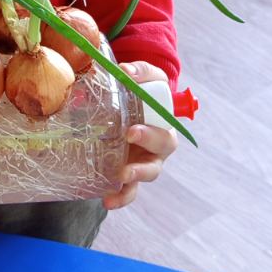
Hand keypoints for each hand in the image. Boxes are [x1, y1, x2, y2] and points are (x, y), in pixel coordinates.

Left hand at [102, 60, 179, 209]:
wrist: (133, 101)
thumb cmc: (143, 90)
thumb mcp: (147, 77)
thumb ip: (140, 71)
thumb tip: (125, 70)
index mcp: (163, 130)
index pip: (164, 137)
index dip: (151, 136)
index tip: (132, 131)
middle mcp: (155, 152)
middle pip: (155, 165)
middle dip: (140, 167)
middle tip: (123, 166)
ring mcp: (141, 164)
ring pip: (141, 182)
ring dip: (130, 187)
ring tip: (115, 189)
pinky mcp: (126, 173)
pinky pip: (126, 191)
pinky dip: (119, 198)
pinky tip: (106, 200)